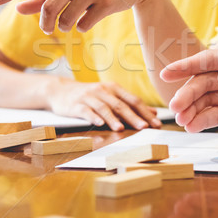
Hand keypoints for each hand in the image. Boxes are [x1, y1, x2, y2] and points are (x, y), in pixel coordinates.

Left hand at [0, 0, 160, 34]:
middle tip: (48, 28)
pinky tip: (91, 18)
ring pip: (67, 20)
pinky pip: (84, 25)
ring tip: (74, 20)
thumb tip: (18, 8)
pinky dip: (83, 27)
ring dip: (66, 26)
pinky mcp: (108, 2)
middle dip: (45, 23)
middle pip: (49, 7)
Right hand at [46, 78, 160, 130]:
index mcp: (114, 88)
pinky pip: (86, 111)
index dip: (145, 112)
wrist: (61, 90)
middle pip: (121, 104)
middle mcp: (103, 90)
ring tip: (121, 129)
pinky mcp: (76, 104)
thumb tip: (152, 113)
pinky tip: (99, 124)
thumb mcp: (111, 96)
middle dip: (134, 116)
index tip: (156, 123)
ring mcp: (89, 97)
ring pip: (104, 108)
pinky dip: (93, 117)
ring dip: (113, 118)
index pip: (133, 100)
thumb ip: (130, 104)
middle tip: (144, 127)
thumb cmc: (90, 95)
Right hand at [160, 44, 217, 142]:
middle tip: (176, 108)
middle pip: (206, 82)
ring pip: (208, 100)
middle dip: (188, 93)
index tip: (167, 73)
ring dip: (193, 109)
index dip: (189, 65)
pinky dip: (204, 121)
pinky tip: (194, 126)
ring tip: (182, 121)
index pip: (213, 59)